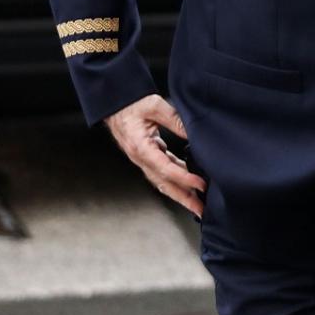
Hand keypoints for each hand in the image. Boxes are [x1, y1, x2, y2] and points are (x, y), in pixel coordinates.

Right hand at [105, 94, 207, 217]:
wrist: (114, 105)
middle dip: (183, 199)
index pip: (165, 168)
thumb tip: (194, 133)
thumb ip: (175, 119)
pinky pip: (163, 173)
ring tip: (198, 203)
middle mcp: (141, 158)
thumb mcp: (154, 105)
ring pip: (164, 182)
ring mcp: (144, 160)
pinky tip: (190, 183)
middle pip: (164, 184)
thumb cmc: (131, 104)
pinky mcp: (148, 157)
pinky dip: (177, 180)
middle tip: (200, 210)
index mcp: (141, 147)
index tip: (200, 184)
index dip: (184, 178)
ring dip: (181, 193)